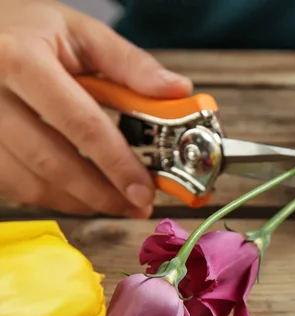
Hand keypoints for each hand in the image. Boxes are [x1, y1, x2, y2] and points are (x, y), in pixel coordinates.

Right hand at [0, 0, 191, 216]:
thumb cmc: (28, 29)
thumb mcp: (81, 32)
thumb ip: (130, 63)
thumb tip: (177, 90)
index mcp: (21, 58)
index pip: (80, 123)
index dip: (116, 163)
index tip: (143, 189)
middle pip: (52, 162)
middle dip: (101, 193)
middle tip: (136, 205)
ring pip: (29, 183)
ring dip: (78, 201)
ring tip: (115, 202)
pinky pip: (13, 186)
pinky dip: (52, 196)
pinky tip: (80, 193)